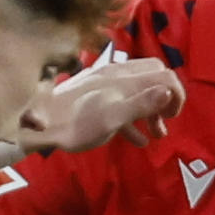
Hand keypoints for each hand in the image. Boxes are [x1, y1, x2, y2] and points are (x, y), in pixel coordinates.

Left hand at [15, 60, 183, 155]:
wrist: (38, 127)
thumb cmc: (76, 125)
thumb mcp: (113, 118)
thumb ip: (141, 103)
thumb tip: (169, 91)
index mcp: (124, 78)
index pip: (164, 74)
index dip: (176, 93)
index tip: (174, 116)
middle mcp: (116, 75)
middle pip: (153, 77)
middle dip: (165, 97)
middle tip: (167, 120)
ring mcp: (104, 85)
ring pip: (138, 91)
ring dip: (151, 111)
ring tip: (157, 134)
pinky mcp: (94, 98)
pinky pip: (122, 103)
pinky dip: (134, 118)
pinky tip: (137, 140)